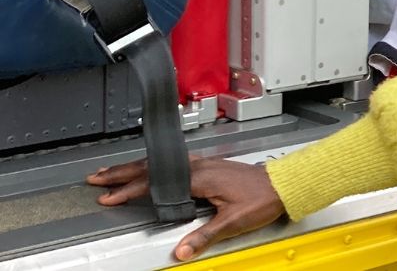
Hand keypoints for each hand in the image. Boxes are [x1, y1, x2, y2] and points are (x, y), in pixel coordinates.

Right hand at [88, 155, 286, 260]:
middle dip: (122, 173)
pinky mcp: (210, 166)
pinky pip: (173, 163)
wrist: (283, 185)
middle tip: (97, 178)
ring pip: (161, 163)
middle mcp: (200, 166)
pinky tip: (148, 171)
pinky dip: (153, 166)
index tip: (108, 197)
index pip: (156, 183)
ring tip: (113, 174)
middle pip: (153, 167)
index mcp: (201, 176)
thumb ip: (205, 235)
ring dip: (136, 168)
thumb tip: (180, 251)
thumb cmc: (262, 199)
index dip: (129, 191)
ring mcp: (205, 163)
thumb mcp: (234, 221)